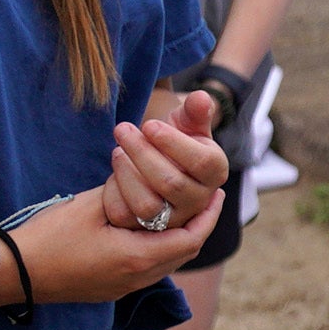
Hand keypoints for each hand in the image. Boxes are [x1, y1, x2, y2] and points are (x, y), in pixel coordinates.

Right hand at [12, 174, 219, 306]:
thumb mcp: (89, 205)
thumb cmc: (48, 238)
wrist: (12, 274)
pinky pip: (147, 268)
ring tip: (182, 210)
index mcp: (137, 258)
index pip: (191, 239)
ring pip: (166, 262)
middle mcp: (137, 279)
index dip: (208, 217)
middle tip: (207, 200)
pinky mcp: (110, 289)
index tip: (218, 195)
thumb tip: (145, 185)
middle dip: (199, 226)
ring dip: (179, 237)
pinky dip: (158, 247)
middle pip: (183, 253)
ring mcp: (123, 288)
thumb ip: (124, 194)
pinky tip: (150, 227)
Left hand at [97, 108, 231, 240]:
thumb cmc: (175, 140)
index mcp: (215, 172)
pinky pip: (124, 214)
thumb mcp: (188, 123)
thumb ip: (195, 111)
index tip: (149, 124)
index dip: (173, 143)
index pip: (202, 162)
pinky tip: (114, 170)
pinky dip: (113, 190)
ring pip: (147, 204)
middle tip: (122, 129)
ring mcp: (172, 220)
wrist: (162, 165)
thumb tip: (200, 98)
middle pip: (171, 182)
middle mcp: (198, 201)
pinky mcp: (144, 230)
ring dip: (126, 172)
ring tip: (117, 149)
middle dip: (142, 152)